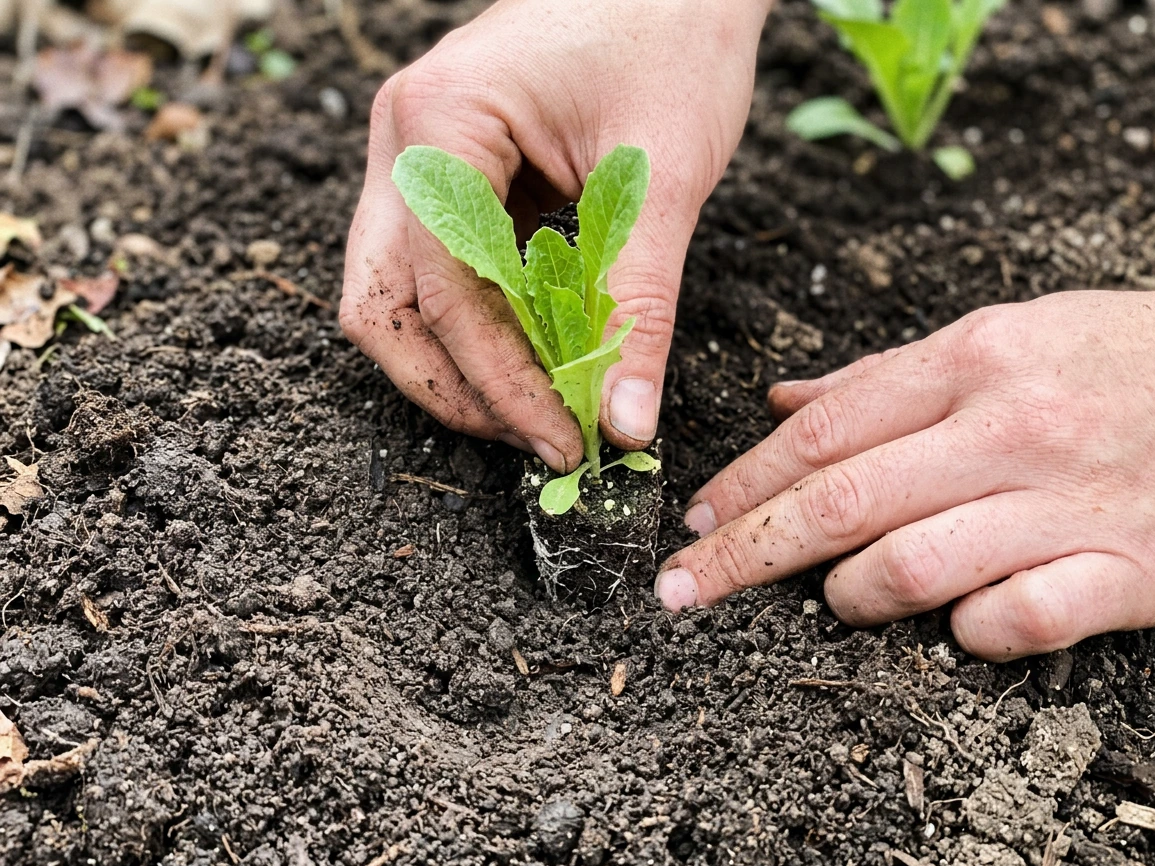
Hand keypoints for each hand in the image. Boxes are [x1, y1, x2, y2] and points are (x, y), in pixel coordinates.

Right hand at [341, 0, 770, 470]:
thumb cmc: (676, 33)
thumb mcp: (663, 178)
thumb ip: (639, 304)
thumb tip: (626, 425)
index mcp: (439, 123)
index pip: (443, 290)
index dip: (500, 383)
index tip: (562, 441)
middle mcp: (405, 141)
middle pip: (383, 305)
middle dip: (455, 387)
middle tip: (537, 437)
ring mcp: (420, 155)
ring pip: (402, 294)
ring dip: (465, 361)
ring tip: (545, 407)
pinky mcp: (454, 172)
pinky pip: (444, 269)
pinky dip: (487, 323)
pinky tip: (545, 354)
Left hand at [657, 292, 1154, 660]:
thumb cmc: (1126, 358)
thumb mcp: (1009, 334)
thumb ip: (890, 376)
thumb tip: (784, 400)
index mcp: (975, 359)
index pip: (824, 430)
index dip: (744, 482)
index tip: (694, 521)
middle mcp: (1012, 427)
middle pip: (841, 500)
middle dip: (745, 551)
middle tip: (684, 588)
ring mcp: (1072, 501)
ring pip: (913, 565)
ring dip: (853, 593)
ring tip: (839, 595)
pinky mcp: (1134, 570)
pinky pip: (1020, 620)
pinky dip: (968, 632)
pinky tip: (956, 623)